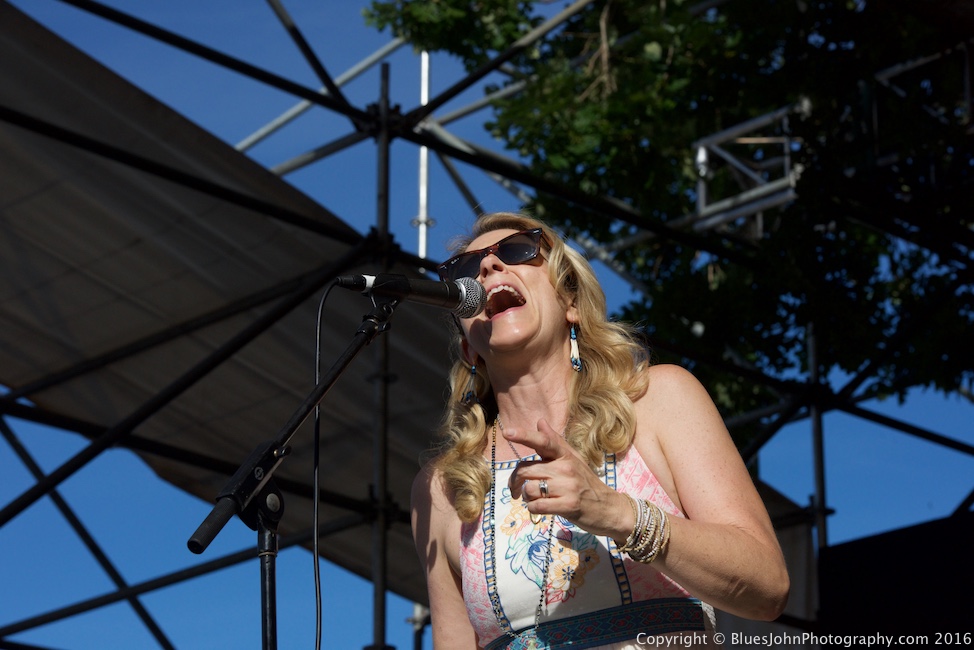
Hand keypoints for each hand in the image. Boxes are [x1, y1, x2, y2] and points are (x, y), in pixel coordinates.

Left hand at [505, 419, 630, 539]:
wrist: (609, 508)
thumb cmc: (587, 483)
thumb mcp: (574, 459)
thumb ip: (555, 441)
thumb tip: (540, 421)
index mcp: (565, 455)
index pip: (543, 442)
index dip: (524, 436)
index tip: (507, 433)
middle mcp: (566, 468)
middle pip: (526, 470)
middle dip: (516, 482)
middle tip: (516, 490)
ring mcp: (568, 487)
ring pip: (530, 489)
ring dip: (527, 498)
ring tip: (535, 499)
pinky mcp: (569, 505)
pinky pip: (537, 506)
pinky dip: (533, 509)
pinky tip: (540, 509)